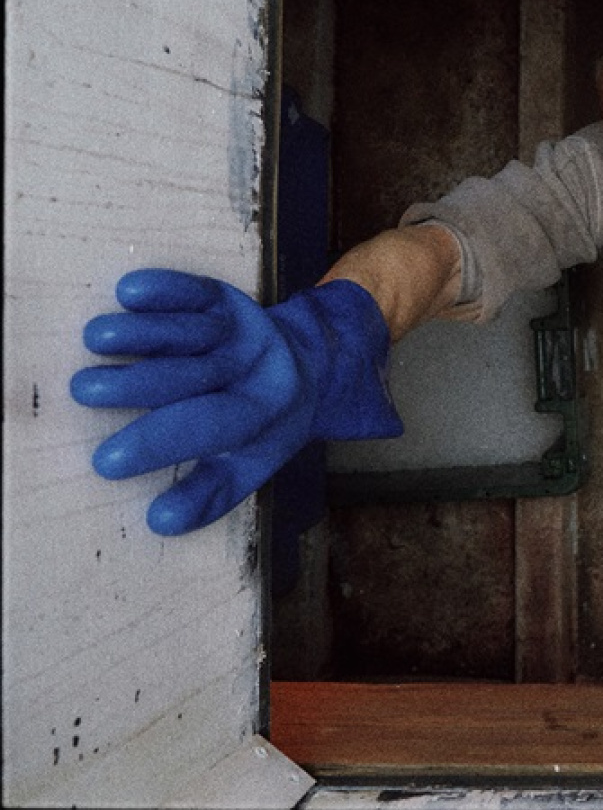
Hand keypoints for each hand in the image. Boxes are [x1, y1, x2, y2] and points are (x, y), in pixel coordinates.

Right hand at [72, 270, 401, 535]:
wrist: (310, 364)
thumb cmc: (263, 424)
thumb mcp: (249, 464)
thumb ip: (209, 494)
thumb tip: (161, 522)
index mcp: (262, 413)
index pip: (208, 427)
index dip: (158, 444)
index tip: (105, 463)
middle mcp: (254, 368)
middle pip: (192, 375)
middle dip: (137, 382)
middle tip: (84, 391)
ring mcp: (240, 330)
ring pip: (190, 329)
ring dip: (142, 330)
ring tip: (96, 339)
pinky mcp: (224, 300)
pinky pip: (195, 291)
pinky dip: (166, 288)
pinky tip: (129, 291)